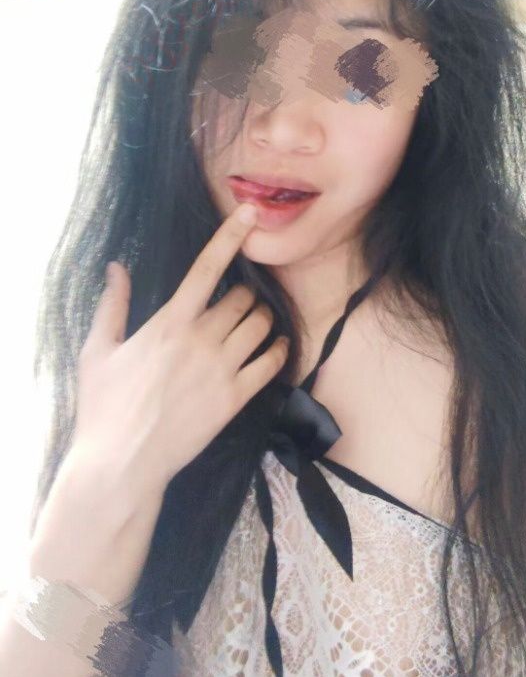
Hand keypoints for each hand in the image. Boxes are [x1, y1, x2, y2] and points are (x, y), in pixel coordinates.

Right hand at [70, 204, 287, 491]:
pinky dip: (277, 349)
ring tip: (253, 323)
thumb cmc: (104, 406)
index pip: (206, 268)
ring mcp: (222, 369)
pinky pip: (271, 362)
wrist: (122, 463)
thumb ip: (112, 305)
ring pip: (260, 324)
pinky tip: (273, 346)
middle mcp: (201, 339)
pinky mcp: (235, 398)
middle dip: (243, 294)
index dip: (231, 235)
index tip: (250, 213)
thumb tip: (116, 267)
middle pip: (242, 298)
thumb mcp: (97, 351)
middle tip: (236, 302)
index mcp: (169, 323)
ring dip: (262, 317)